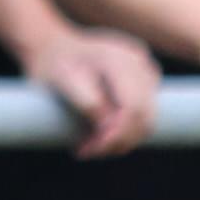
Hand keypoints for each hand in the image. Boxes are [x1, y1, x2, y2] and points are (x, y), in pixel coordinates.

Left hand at [26, 22, 162, 155]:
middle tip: (87, 152)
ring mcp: (145, 68)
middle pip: (145, 116)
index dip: (117, 136)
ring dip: (123, 140)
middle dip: (119, 142)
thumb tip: (107, 127)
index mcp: (118, 58)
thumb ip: (85, 101)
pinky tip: (100, 134)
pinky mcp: (145, 79)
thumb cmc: (51, 65)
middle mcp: (138, 61)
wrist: (52, 47)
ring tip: (91, 146)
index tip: (90, 150)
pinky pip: (144, 112)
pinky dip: (126, 129)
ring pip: (148, 118)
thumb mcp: (60, 81)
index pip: (133, 107)